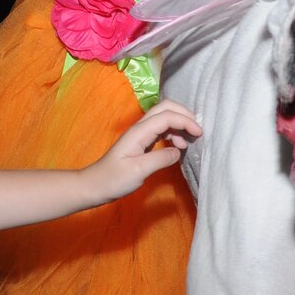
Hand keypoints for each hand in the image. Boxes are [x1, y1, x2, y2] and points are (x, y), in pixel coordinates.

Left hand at [86, 100, 201, 201]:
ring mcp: (141, 134)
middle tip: (198, 131)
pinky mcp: (142, 142)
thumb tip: (178, 151)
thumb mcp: (138, 171)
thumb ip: (160, 159)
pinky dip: (174, 133)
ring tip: (188, 143)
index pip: (167, 116)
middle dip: (184, 115)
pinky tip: (178, 147)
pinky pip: (162, 130)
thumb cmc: (114, 179)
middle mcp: (140, 128)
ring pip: (165, 118)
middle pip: (166, 108)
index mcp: (139, 132)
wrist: (95, 185)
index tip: (199, 134)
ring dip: (180, 124)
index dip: (185, 121)